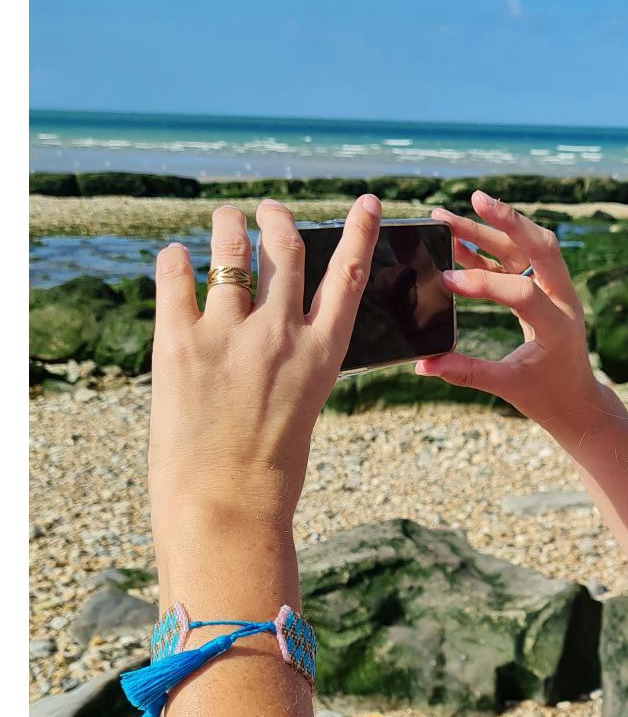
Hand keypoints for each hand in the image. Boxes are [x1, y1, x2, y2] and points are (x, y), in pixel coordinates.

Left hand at [150, 197, 373, 597]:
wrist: (224, 513)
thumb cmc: (266, 476)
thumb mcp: (299, 408)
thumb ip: (288, 362)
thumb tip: (265, 325)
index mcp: (321, 354)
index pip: (348, 275)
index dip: (360, 233)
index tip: (365, 203)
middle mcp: (280, 334)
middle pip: (285, 251)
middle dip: (276, 221)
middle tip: (266, 210)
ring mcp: (229, 336)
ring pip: (231, 253)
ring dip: (227, 227)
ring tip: (223, 218)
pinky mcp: (179, 346)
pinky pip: (175, 281)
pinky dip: (174, 261)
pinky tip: (174, 256)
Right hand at [421, 191, 609, 444]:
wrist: (576, 398)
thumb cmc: (545, 394)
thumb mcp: (507, 386)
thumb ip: (467, 373)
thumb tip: (423, 365)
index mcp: (558, 324)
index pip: (523, 293)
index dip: (484, 284)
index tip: (446, 281)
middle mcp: (563, 297)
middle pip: (542, 247)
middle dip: (509, 221)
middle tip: (476, 199)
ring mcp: (556, 288)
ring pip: (527, 247)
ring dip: (491, 229)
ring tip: (449, 217)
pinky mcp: (544, 288)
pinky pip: (517, 261)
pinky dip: (490, 249)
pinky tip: (458, 241)